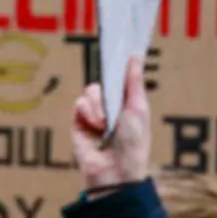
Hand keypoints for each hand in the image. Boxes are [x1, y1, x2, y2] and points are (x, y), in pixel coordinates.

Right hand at [70, 56, 150, 190]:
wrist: (115, 171)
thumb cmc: (134, 143)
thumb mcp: (138, 110)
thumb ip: (134, 83)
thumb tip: (135, 56)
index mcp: (129, 102)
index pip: (120, 77)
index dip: (118, 65)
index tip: (117, 47)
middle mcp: (111, 106)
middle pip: (104, 81)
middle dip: (109, 90)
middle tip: (115, 104)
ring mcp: (94, 114)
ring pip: (90, 91)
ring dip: (99, 106)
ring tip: (105, 125)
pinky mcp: (79, 122)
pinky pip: (79, 103)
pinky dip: (87, 113)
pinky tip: (95, 128)